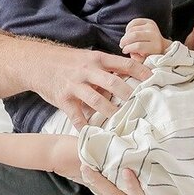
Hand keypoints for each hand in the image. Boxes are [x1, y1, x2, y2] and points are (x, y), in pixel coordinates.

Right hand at [34, 45, 149, 128]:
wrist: (38, 62)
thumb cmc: (69, 62)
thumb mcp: (89, 59)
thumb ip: (108, 68)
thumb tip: (132, 77)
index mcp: (98, 60)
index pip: (124, 64)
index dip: (141, 72)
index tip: (155, 81)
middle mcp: (87, 71)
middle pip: (114, 83)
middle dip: (130, 96)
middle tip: (143, 107)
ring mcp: (75, 85)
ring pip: (97, 101)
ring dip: (111, 113)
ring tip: (123, 124)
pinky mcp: (63, 99)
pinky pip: (76, 116)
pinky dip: (85, 127)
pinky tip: (93, 135)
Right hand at [119, 18, 168, 62]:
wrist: (162, 47)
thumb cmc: (150, 56)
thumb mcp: (144, 62)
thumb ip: (137, 60)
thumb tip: (131, 55)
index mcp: (156, 47)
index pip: (138, 46)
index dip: (128, 48)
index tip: (124, 51)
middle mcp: (155, 35)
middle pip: (134, 35)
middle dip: (124, 41)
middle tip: (122, 45)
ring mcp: (153, 27)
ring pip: (132, 29)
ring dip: (126, 36)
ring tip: (126, 41)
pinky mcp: (149, 22)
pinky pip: (134, 22)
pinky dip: (129, 28)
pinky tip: (129, 34)